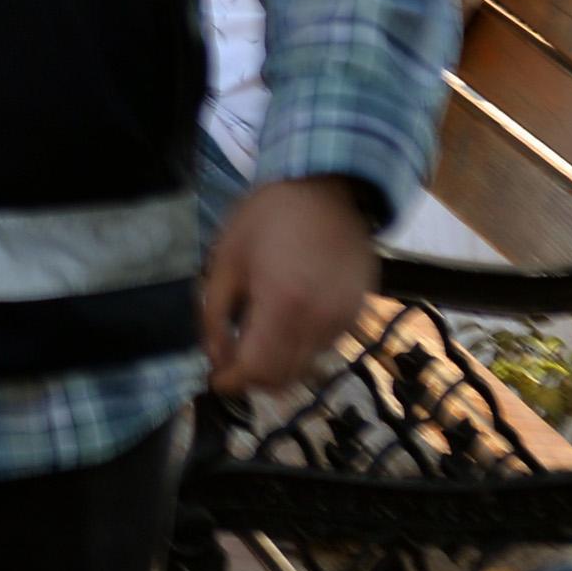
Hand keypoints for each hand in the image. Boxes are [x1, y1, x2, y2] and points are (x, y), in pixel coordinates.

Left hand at [198, 177, 379, 395]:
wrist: (327, 189)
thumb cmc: (268, 218)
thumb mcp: (225, 260)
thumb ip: (214, 314)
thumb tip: (216, 359)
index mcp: (282, 305)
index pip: (257, 370)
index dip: (232, 381)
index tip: (216, 379)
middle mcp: (319, 322)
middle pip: (282, 377)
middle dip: (252, 376)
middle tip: (232, 356)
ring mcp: (344, 321)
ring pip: (304, 367)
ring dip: (277, 362)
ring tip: (258, 332)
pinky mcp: (357, 315)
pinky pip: (323, 347)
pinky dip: (300, 346)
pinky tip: (286, 317)